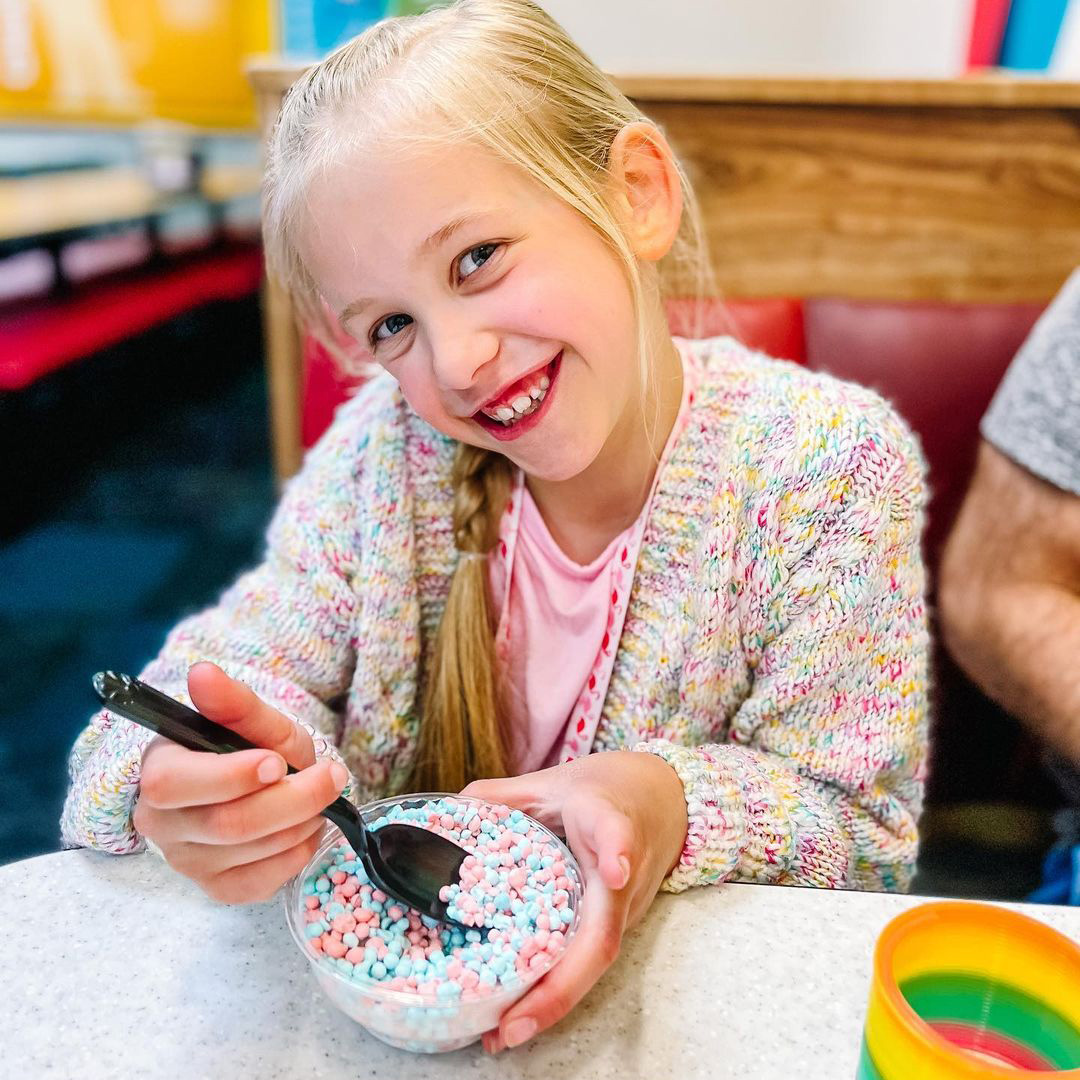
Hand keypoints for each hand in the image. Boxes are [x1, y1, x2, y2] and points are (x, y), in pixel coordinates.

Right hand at [132, 661, 347, 903]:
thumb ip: (232, 701)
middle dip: (293, 799)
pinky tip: (305, 828)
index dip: (231, 776)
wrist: (265, 782)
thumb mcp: (253, 720)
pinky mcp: (215, 889)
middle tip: (331, 775)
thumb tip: (201, 672)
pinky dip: (297, 853)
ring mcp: (186, 862)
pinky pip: (262, 883)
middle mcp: (160, 823)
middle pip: (227, 824)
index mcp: (158, 771)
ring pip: (252, 851)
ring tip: (319, 796)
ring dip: (302, 821)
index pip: (175, 784)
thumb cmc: (253, 747)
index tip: (278, 761)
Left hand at [461, 750, 687, 1051]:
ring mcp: (624, 907)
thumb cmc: (606, 788)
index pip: (617, 834)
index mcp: (608, 820)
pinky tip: (514, 1017)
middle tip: (512, 1025)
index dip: (616, 852)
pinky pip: (585, 962)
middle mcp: (624, 874)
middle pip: (602, 937)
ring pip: (593, 962)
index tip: (615, 870)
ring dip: (551, 1002)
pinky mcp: (617, 926)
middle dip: (559, 988)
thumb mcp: (553, 781)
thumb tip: (447, 815)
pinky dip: (552, 993)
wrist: (662, 798)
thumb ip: (502, 796)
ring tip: (502, 1033)